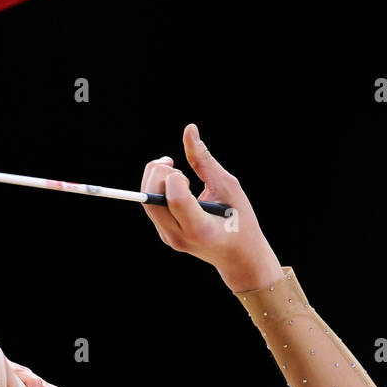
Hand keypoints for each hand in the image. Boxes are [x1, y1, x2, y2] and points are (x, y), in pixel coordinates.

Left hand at [141, 123, 283, 291]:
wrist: (238, 257)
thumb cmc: (240, 219)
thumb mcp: (229, 186)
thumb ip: (205, 160)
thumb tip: (189, 129)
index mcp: (200, 228)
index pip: (174, 198)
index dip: (175, 178)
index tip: (186, 174)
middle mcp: (179, 236)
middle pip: (151, 198)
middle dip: (158, 174)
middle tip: (175, 166)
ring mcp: (169, 238)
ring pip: (146, 201)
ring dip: (155, 179)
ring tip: (176, 173)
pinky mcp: (165, 235)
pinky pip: (151, 206)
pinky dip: (158, 189)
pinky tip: (175, 185)